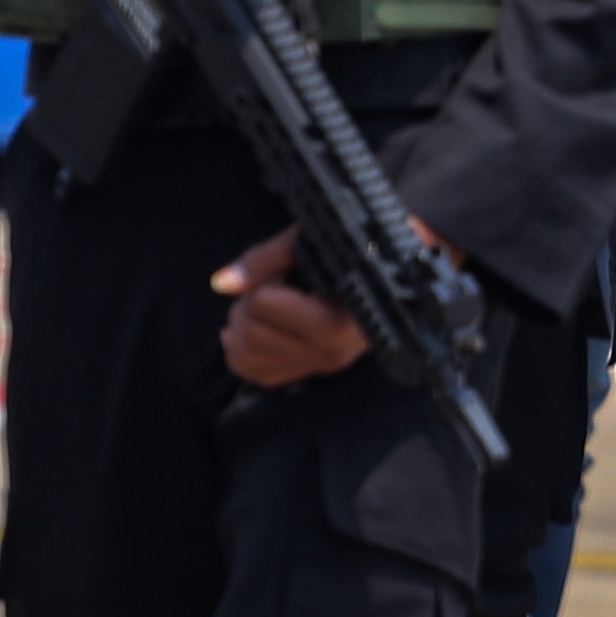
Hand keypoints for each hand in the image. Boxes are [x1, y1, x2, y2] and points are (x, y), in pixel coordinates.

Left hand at [214, 227, 371, 386]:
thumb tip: (221, 284)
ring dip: (242, 325)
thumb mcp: (312, 242)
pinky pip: (256, 375)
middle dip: (249, 302)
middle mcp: (331, 354)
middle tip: (272, 282)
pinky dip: (242, 352)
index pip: (263, 303)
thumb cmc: (355, 250)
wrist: (394, 274)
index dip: (266, 278)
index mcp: (337, 322)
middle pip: (251, 331)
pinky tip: (248, 327)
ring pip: (247, 358)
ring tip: (263, 303)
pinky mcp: (310, 372)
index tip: (287, 268)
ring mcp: (320, 367)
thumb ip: (266, 260)